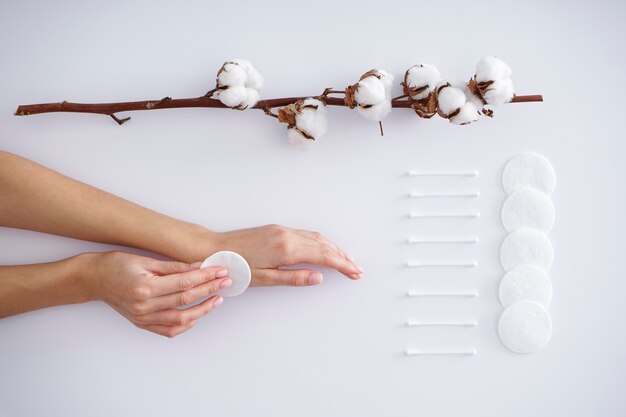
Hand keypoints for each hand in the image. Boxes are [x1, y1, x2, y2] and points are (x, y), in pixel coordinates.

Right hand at [78, 252, 230, 336]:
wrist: (93, 279)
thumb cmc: (117, 265)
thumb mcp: (144, 260)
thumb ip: (173, 266)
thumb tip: (199, 266)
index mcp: (146, 287)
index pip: (184, 283)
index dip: (205, 277)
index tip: (220, 271)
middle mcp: (145, 306)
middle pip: (185, 300)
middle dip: (209, 289)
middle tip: (226, 282)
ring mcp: (143, 318)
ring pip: (180, 319)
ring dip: (202, 310)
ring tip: (217, 299)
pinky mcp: (142, 324)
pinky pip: (168, 330)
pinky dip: (185, 325)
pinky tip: (197, 315)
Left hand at [204, 224, 363, 286]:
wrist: (213, 249)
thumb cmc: (236, 268)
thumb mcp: (265, 279)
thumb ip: (294, 278)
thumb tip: (319, 278)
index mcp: (286, 249)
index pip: (323, 256)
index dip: (342, 265)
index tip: (354, 272)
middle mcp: (287, 235)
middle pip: (324, 244)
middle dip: (342, 257)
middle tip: (356, 269)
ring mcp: (282, 230)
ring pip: (316, 237)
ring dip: (333, 248)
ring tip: (345, 260)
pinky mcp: (276, 229)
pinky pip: (305, 234)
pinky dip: (320, 242)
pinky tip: (324, 248)